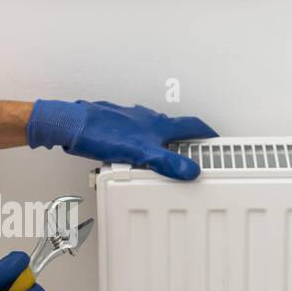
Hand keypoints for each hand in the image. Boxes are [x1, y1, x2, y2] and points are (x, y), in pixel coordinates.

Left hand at [27, 98, 218, 179]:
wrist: (74, 125)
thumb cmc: (104, 133)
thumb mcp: (141, 153)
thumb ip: (167, 163)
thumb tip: (192, 171)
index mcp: (159, 124)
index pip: (192, 125)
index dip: (207, 134)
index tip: (217, 141)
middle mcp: (147, 119)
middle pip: (175, 128)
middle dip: (187, 141)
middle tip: (195, 154)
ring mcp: (131, 121)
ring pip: (155, 131)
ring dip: (164, 143)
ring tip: (166, 159)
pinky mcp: (116, 127)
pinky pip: (137, 135)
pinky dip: (143, 145)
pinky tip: (134, 155)